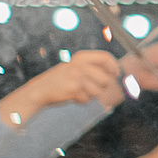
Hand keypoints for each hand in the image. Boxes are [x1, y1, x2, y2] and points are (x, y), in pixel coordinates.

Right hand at [3, 51, 124, 120]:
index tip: (116, 74)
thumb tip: (117, 73)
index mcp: (81, 57)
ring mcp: (76, 77)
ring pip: (98, 91)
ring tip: (79, 91)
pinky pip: (87, 99)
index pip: (105, 57)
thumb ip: (93, 67)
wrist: (40, 89)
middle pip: (106, 79)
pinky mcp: (73, 89)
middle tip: (90, 88)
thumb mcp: (76, 66)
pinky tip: (72, 96)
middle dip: (102, 87)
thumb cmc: (62, 79)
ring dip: (91, 95)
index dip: (114, 66)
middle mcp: (79, 64)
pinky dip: (82, 101)